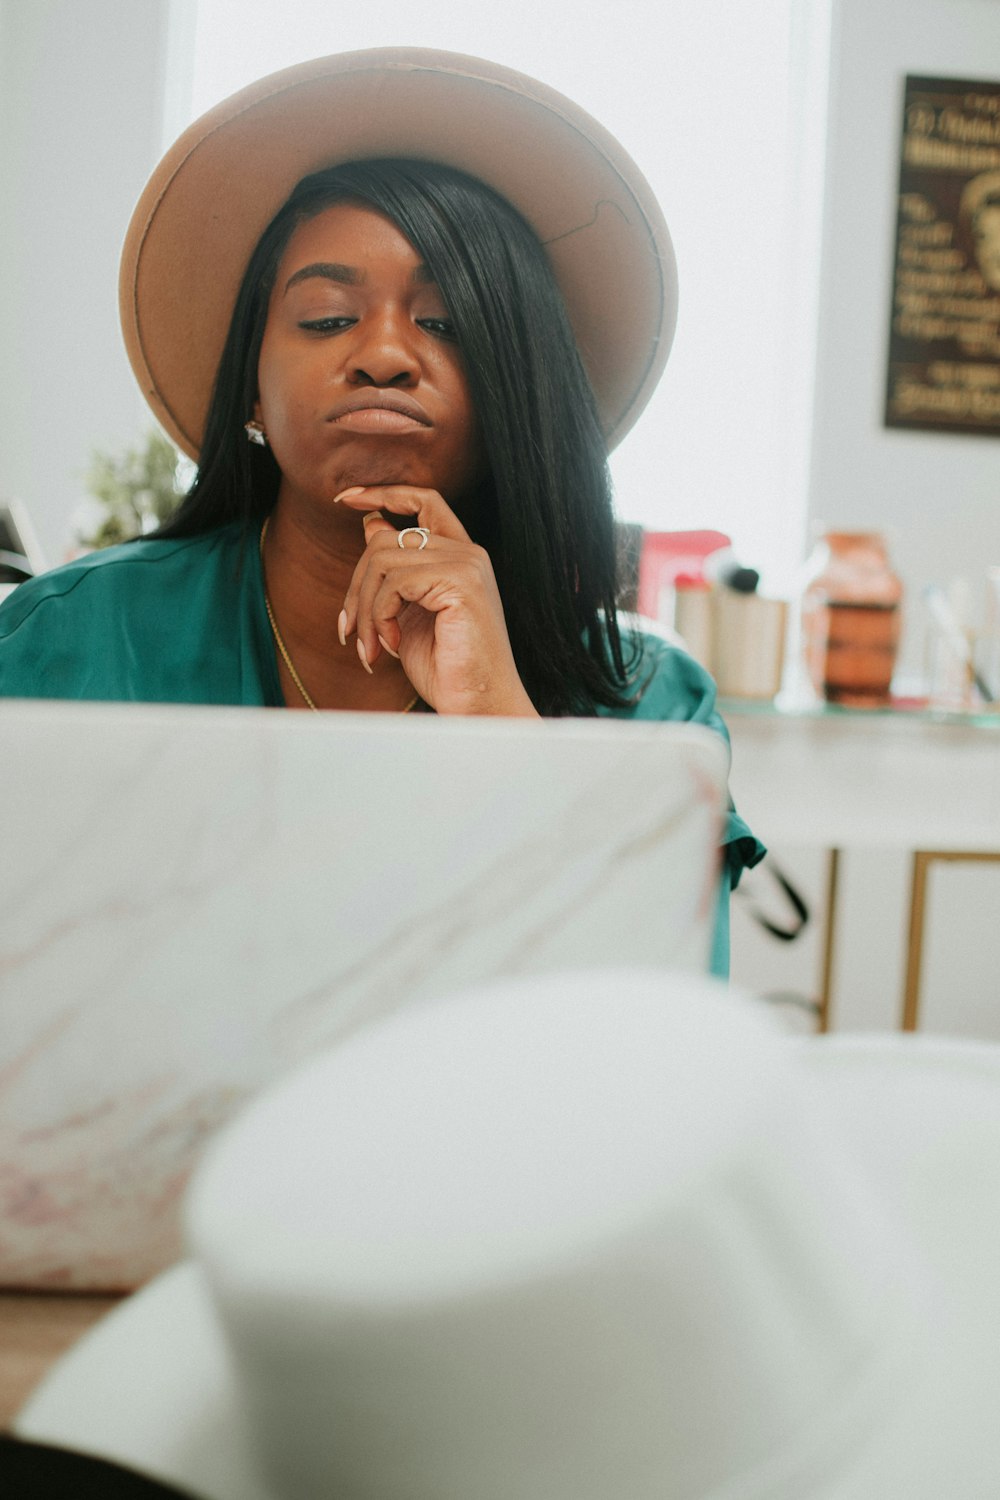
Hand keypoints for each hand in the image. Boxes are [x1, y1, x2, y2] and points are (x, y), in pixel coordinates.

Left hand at [335, 485, 538, 716]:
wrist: (476, 705)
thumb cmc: (446, 669)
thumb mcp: (409, 613)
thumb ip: (395, 572)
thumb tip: (371, 525)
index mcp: (461, 556)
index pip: (424, 500)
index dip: (383, 493)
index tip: (345, 498)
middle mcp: (468, 553)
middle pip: (386, 537)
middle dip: (356, 586)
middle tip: (349, 631)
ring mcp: (467, 564)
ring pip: (382, 558)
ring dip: (364, 609)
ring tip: (372, 647)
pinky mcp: (461, 582)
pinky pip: (394, 582)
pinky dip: (380, 616)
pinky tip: (391, 646)